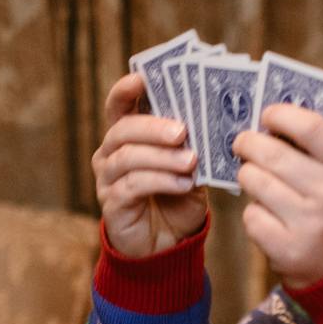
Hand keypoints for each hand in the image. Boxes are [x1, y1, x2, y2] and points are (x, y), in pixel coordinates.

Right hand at [92, 73, 205, 257]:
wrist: (167, 245)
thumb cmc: (178, 199)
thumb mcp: (190, 166)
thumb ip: (193, 144)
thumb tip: (215, 117)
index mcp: (128, 136)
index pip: (119, 105)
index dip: (127, 89)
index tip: (144, 78)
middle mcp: (111, 153)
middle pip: (123, 129)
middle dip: (153, 126)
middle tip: (182, 131)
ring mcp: (108, 179)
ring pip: (128, 157)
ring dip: (162, 157)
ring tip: (190, 161)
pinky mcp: (112, 204)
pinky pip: (132, 186)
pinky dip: (161, 181)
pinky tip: (184, 184)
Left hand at [232, 103, 322, 287]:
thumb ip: (315, 149)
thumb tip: (269, 123)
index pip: (310, 127)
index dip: (281, 115)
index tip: (266, 115)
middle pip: (272, 153)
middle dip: (248, 143)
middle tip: (242, 143)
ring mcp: (308, 224)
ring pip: (254, 182)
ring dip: (247, 176)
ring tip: (255, 179)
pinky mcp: (287, 250)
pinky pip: (251, 216)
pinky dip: (253, 212)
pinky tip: (266, 215)